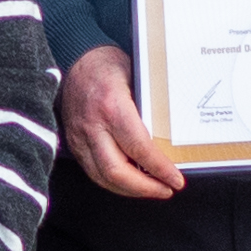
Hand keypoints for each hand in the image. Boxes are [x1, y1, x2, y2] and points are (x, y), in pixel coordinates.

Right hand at [59, 47, 184, 201]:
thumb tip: (171, 136)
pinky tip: (131, 182)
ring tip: (152, 189)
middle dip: (144, 188)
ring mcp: (79, 137)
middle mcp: (92, 126)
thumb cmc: (107, 65)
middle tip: (166, 189)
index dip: (159, 169)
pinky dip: (114, 182)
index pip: (139, 148)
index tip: (176, 179)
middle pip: (117, 171)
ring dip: (130, 189)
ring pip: (102, 177)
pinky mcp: (73, 144)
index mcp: (111, 106)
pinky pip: (93, 172)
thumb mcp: (136, 77)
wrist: (75, 60)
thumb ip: (149, 107)